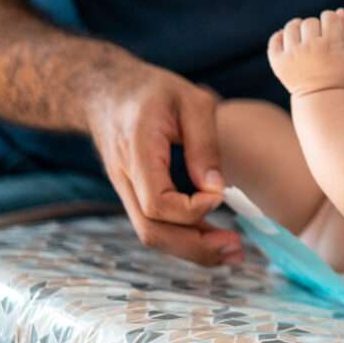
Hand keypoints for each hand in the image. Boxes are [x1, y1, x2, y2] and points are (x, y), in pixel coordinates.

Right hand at [89, 64, 242, 265]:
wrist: (107, 91)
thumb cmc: (154, 91)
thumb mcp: (191, 101)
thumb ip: (205, 144)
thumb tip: (216, 189)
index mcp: (138, 151)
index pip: (158, 202)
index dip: (192, 210)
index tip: (221, 195)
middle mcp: (125, 177)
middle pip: (152, 230)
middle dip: (195, 247)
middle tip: (236, 249)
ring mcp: (126, 189)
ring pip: (152, 234)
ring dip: (192, 249)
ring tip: (232, 252)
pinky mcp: (135, 194)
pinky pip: (156, 224)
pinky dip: (184, 237)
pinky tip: (214, 238)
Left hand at [268, 9, 343, 96]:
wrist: (320, 99)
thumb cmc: (338, 75)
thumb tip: (339, 10)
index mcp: (331, 45)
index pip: (328, 16)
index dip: (330, 21)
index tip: (330, 31)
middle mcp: (310, 48)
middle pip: (310, 21)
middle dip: (315, 28)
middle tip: (317, 41)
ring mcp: (292, 55)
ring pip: (291, 26)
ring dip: (298, 30)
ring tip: (302, 40)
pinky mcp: (278, 62)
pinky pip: (275, 39)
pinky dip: (280, 37)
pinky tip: (289, 44)